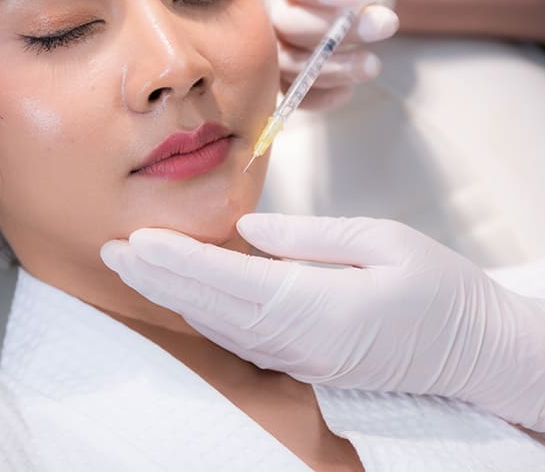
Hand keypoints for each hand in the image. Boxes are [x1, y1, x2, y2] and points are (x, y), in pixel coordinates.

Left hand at [101, 214, 544, 430]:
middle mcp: (298, 338)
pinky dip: (200, 310)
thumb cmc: (438, 289)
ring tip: (131, 264)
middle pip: (211, 308)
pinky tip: (178, 289)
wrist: (474, 350)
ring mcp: (298, 355)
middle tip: (111, 248)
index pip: (230, 282)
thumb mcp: (383, 243)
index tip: (137, 240)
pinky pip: (237, 334)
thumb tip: (248, 230)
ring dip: (170, 294)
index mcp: (319, 306)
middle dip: (157, 278)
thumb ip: (310, 237)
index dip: (179, 262)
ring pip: (217, 324)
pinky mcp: (301, 357)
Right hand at [257, 0, 441, 109]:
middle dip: (337, 30)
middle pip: (291, 23)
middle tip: (386, 23)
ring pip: (289, 63)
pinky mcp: (284, 70)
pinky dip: (319, 96)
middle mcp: (271, 3)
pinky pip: (293, 92)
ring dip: (330, 69)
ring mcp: (274, 39)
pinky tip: (349, 90)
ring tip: (373, 66)